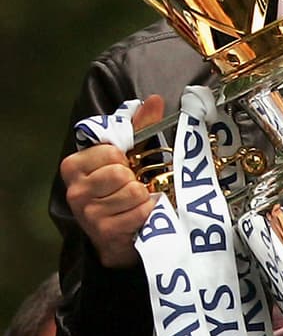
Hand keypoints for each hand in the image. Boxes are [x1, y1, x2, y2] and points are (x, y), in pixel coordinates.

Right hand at [60, 94, 164, 267]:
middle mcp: (74, 189)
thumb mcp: (130, 154)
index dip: (125, 159)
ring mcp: (87, 213)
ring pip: (132, 192)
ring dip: (142, 197)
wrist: (120, 235)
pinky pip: (139, 211)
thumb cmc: (122, 189)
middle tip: (130, 187)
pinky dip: (146, 212)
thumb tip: (154, 100)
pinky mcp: (104, 231)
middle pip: (121, 172)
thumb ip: (140, 126)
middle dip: (134, 179)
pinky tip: (138, 217)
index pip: (111, 151)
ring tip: (134, 202)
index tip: (123, 167)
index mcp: (74, 165)